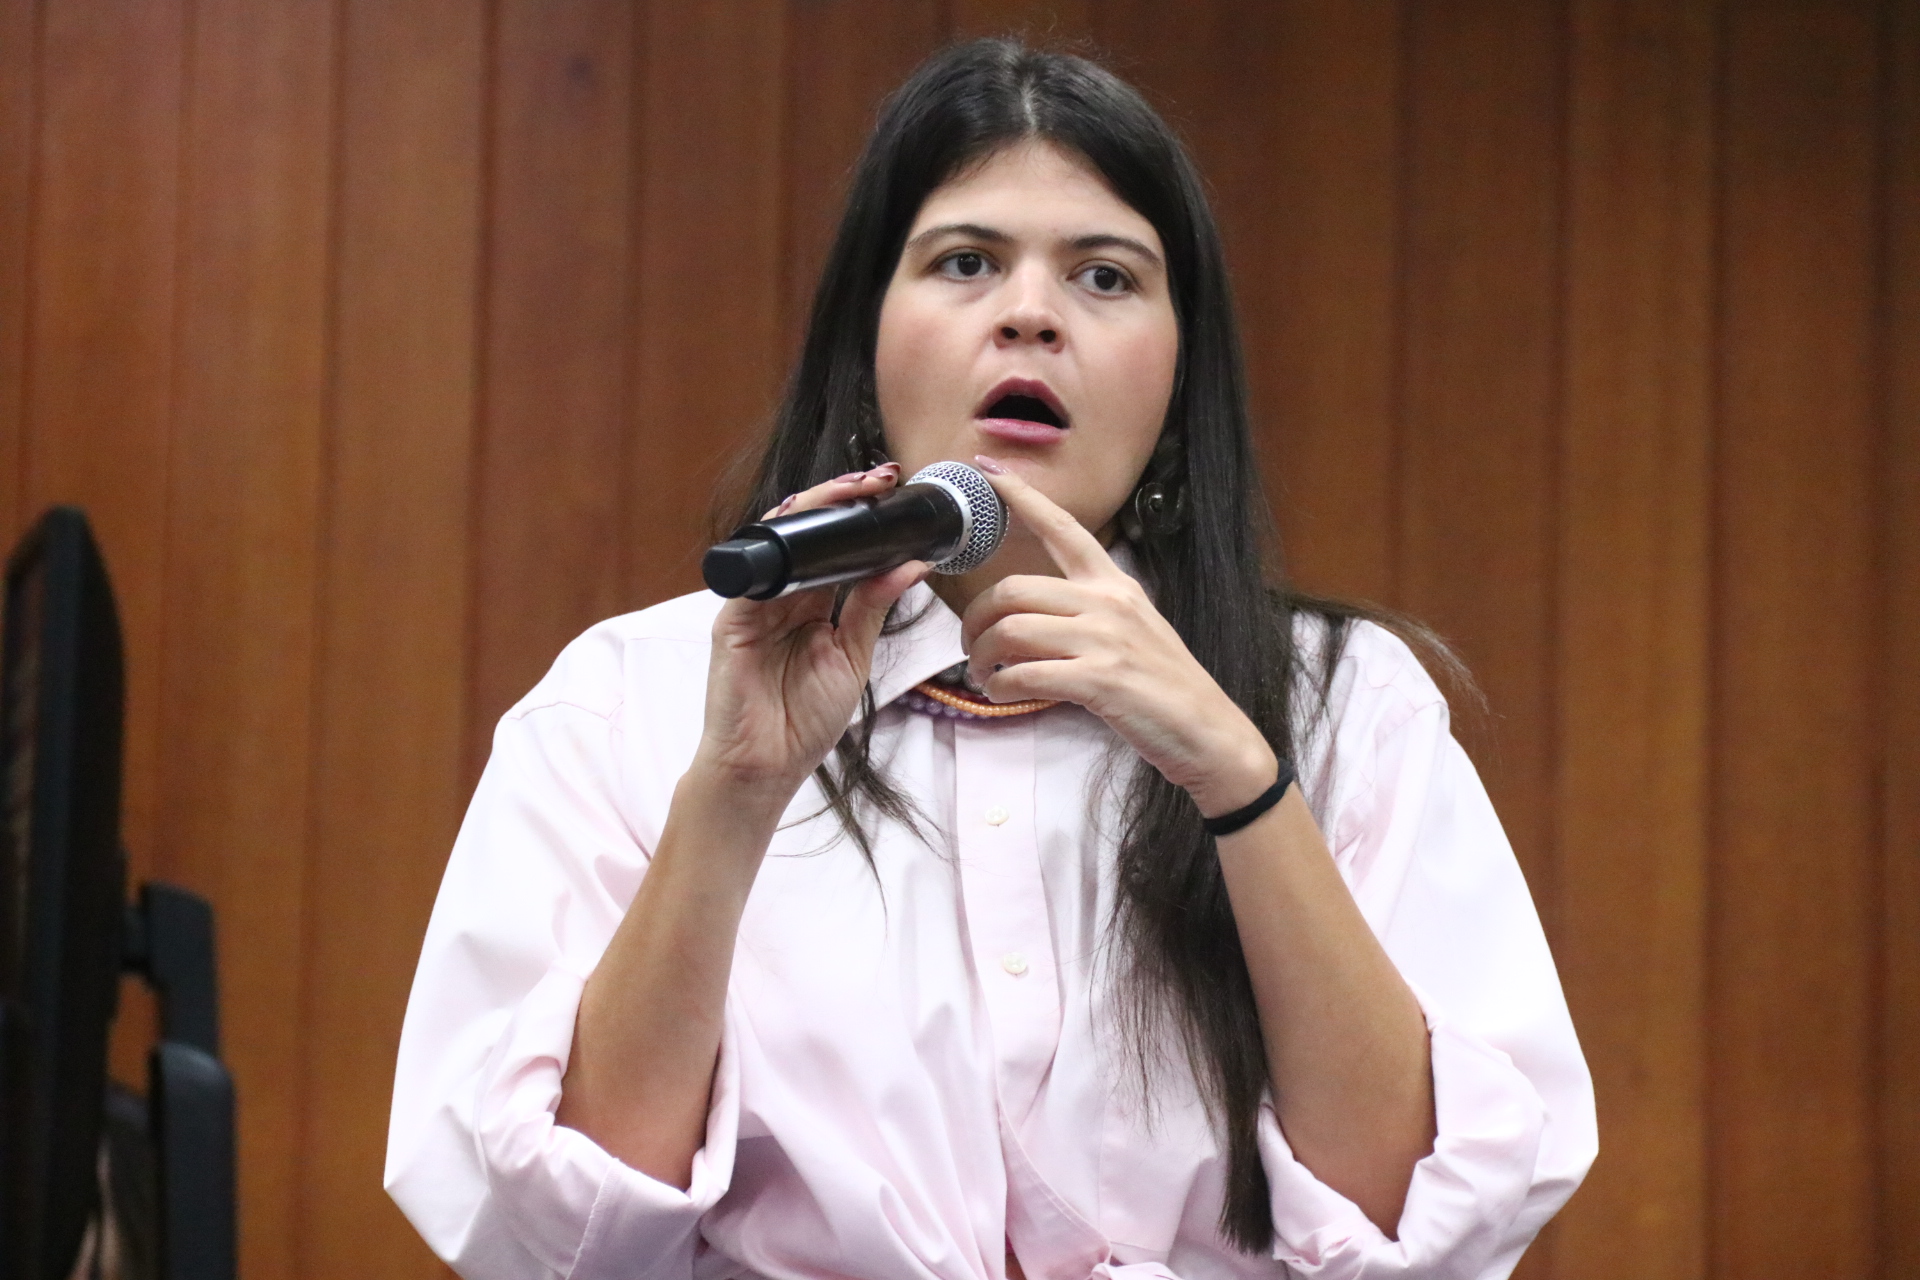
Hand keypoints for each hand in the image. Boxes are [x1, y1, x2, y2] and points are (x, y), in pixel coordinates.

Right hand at [695, 464, 927, 804]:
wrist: (765, 768)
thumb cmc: (804, 721)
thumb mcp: (851, 657)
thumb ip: (872, 608)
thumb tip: (910, 564)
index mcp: (809, 604)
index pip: (834, 548)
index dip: (860, 519)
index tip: (894, 493)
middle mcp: (780, 595)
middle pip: (808, 535)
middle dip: (842, 501)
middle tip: (880, 479)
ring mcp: (754, 603)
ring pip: (782, 541)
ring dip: (816, 510)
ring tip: (854, 490)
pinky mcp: (733, 618)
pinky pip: (756, 571)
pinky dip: (783, 546)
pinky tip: (809, 528)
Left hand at [962, 457, 1277, 817]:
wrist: (1208, 733)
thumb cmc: (1166, 688)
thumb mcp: (1134, 630)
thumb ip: (1091, 612)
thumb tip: (1035, 616)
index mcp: (1115, 584)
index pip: (1064, 528)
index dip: (1022, 498)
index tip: (988, 472)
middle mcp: (1108, 603)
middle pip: (1013, 589)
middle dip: (976, 619)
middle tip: (971, 647)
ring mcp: (1104, 641)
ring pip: (1011, 631)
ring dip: (982, 657)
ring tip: (983, 676)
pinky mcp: (1099, 681)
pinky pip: (1025, 674)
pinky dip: (1000, 687)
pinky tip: (1001, 695)